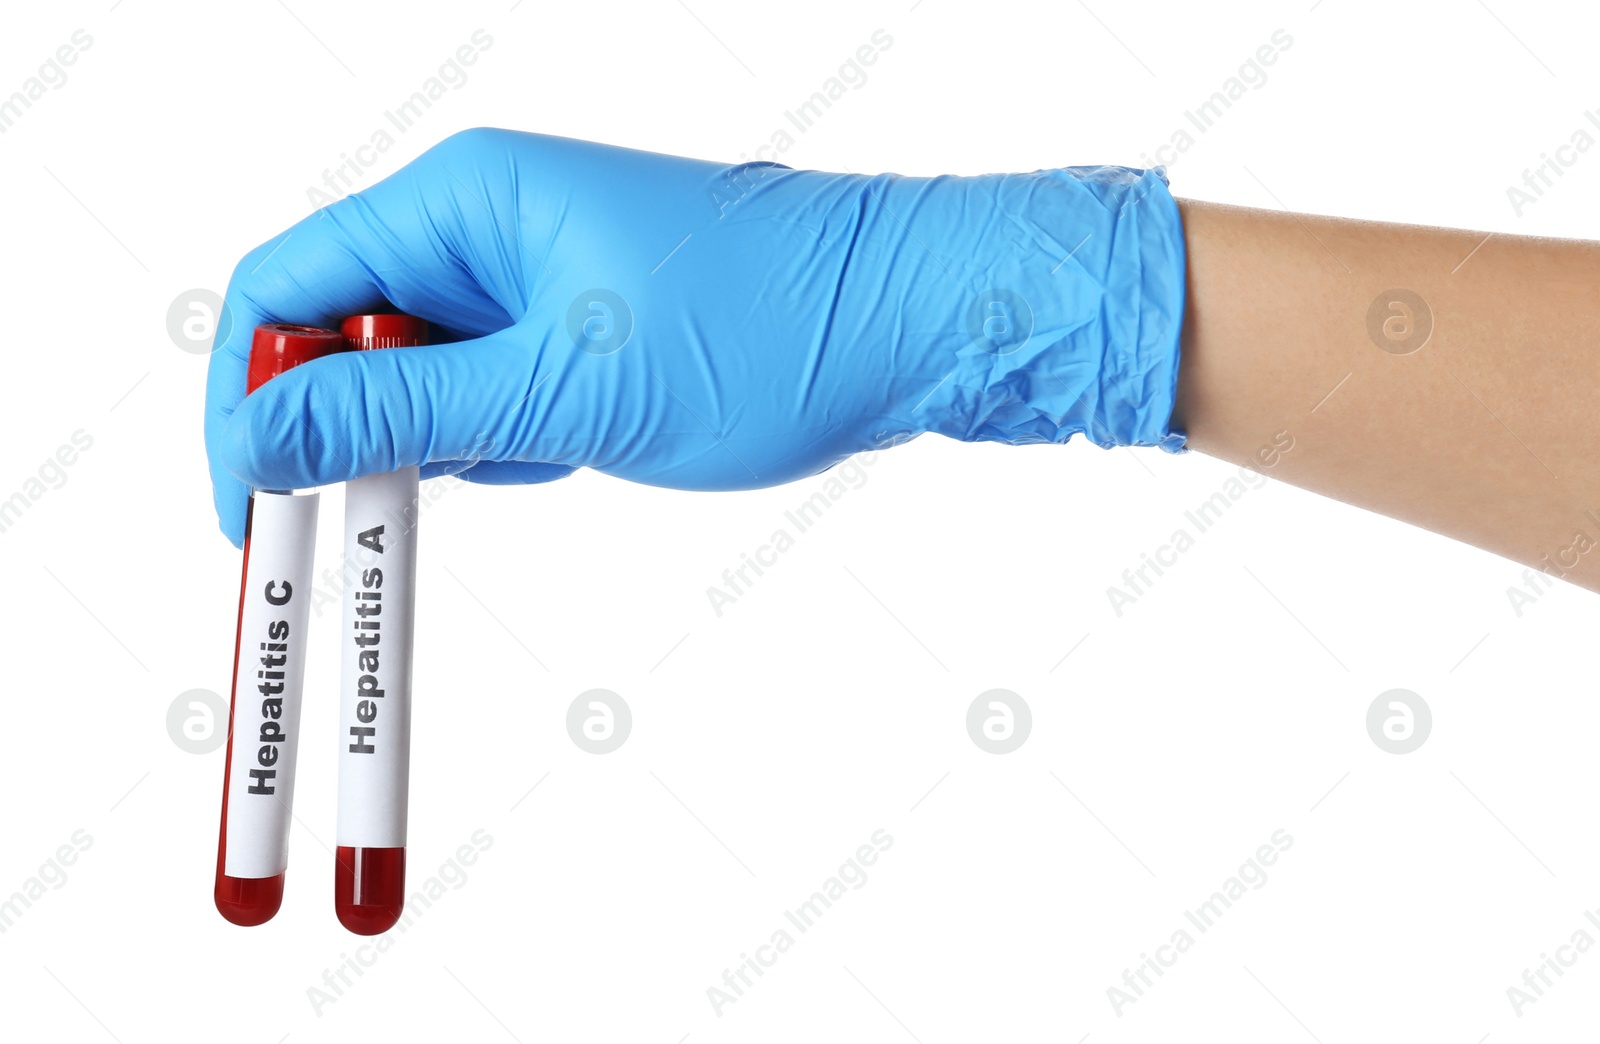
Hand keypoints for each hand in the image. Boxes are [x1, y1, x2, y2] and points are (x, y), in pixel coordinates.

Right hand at [206, 128, 1186, 545]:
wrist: (917, 322)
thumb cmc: (763, 330)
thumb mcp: (564, 390)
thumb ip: (400, 413)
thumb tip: (260, 436)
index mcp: (463, 198)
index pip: (287, 283)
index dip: (247, 394)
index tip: (242, 504)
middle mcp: (486, 222)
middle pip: (346, 329)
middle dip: (344, 434)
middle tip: (357, 531)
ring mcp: (539, 273)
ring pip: (424, 372)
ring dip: (443, 443)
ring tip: (543, 457)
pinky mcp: (584, 324)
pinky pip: (495, 390)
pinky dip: (510, 441)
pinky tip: (579, 449)